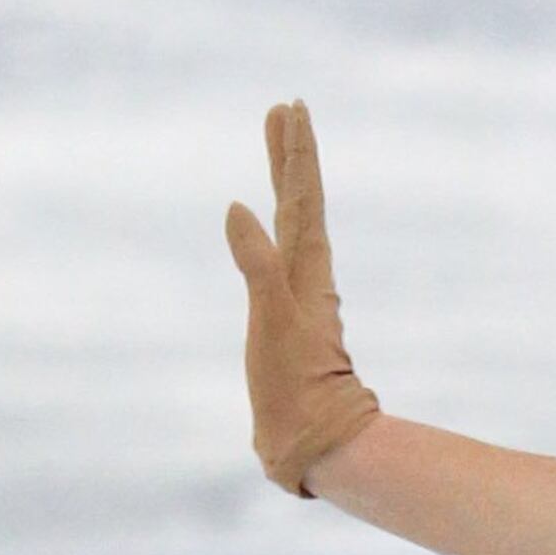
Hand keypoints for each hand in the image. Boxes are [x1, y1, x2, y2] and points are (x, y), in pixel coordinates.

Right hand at [225, 100, 381, 493]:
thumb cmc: (294, 390)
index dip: (295, 153)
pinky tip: (264, 228)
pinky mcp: (288, 320)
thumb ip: (257, 265)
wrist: (317, 446)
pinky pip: (280, 258)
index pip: (302, 199)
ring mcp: (298, 298)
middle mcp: (307, 278)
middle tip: (285, 110)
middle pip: (300, 203)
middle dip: (291, 155)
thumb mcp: (272, 323)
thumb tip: (237, 208)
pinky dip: (272, 229)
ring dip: (287, 183)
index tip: (291, 108)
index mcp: (306, 273)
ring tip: (280, 146)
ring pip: (294, 225)